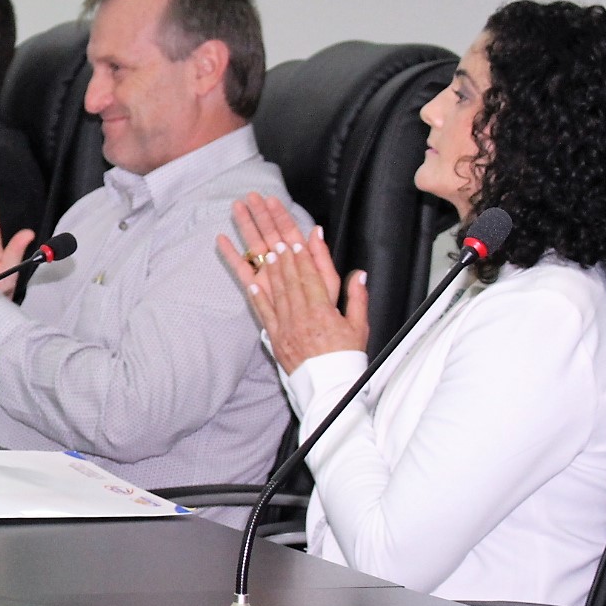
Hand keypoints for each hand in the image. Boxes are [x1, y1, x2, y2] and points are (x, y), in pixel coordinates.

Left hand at [216, 192, 367, 373]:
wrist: (330, 389)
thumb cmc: (347, 357)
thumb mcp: (359, 326)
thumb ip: (357, 297)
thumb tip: (358, 272)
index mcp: (324, 308)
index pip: (307, 271)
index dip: (296, 248)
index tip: (286, 228)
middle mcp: (302, 313)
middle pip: (286, 269)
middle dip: (273, 239)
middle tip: (263, 217)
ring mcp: (286, 324)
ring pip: (271, 284)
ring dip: (259, 257)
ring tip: (251, 236)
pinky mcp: (274, 336)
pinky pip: (262, 311)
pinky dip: (254, 293)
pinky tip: (247, 276)